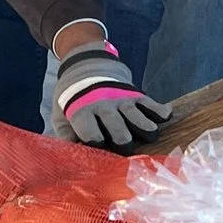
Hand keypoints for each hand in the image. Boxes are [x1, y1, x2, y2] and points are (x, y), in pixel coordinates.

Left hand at [51, 41, 172, 147]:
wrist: (86, 66)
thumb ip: (65, 135)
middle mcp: (105, 106)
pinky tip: (163, 118)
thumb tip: (73, 156)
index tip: (98, 150)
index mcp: (83, 112)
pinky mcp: (136, 95)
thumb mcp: (60, 114)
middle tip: (123, 148)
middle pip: (120, 135)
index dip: (96, 147)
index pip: (92, 136)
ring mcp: (122, 100)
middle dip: (124, 146)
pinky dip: (161, 113)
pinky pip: (153, 105)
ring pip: (141, 122)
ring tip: (147, 136)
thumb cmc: (72, 97)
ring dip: (146, 132)